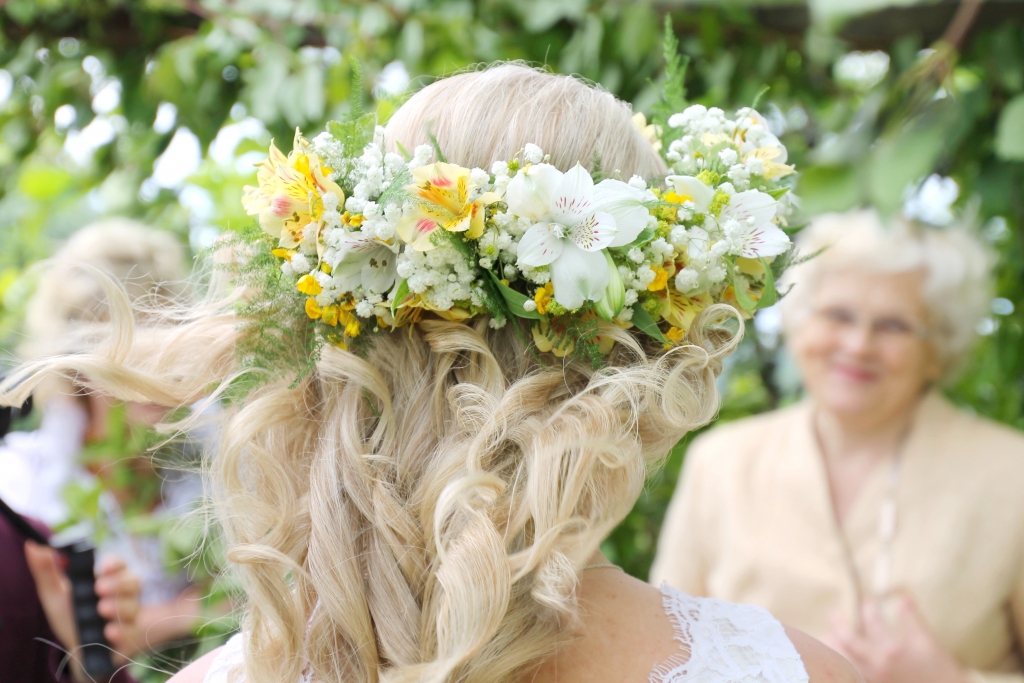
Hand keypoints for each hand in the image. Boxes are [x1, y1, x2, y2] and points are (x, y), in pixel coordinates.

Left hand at [24, 542, 143, 664]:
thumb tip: (33, 545)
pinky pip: (132, 631)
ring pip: (133, 605)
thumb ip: (46, 570)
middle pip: (132, 581)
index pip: (118, 564)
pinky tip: (110, 632)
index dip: (114, 563)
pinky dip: (121, 631)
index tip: (103, 567)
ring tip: (101, 610)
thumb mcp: (53, 594)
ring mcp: (129, 615)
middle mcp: (122, 595)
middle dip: (118, 584)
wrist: (77, 649)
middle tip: (99, 590)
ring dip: (118, 607)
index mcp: (106, 579)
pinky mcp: (131, 636)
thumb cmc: (69, 618)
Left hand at [825, 595, 965, 682]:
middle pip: (849, 641)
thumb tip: (903, 597)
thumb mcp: (929, 642)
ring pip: (845, 660)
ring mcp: (873, 677)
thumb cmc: (941, 671)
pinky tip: (840, 658)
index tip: (866, 599)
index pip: (872, 621)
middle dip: (839, 625)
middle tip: (833, 613)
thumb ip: (913, 619)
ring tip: (828, 635)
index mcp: (892, 649)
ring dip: (835, 646)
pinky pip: (852, 674)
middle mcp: (878, 664)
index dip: (868, 607)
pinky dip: (843, 664)